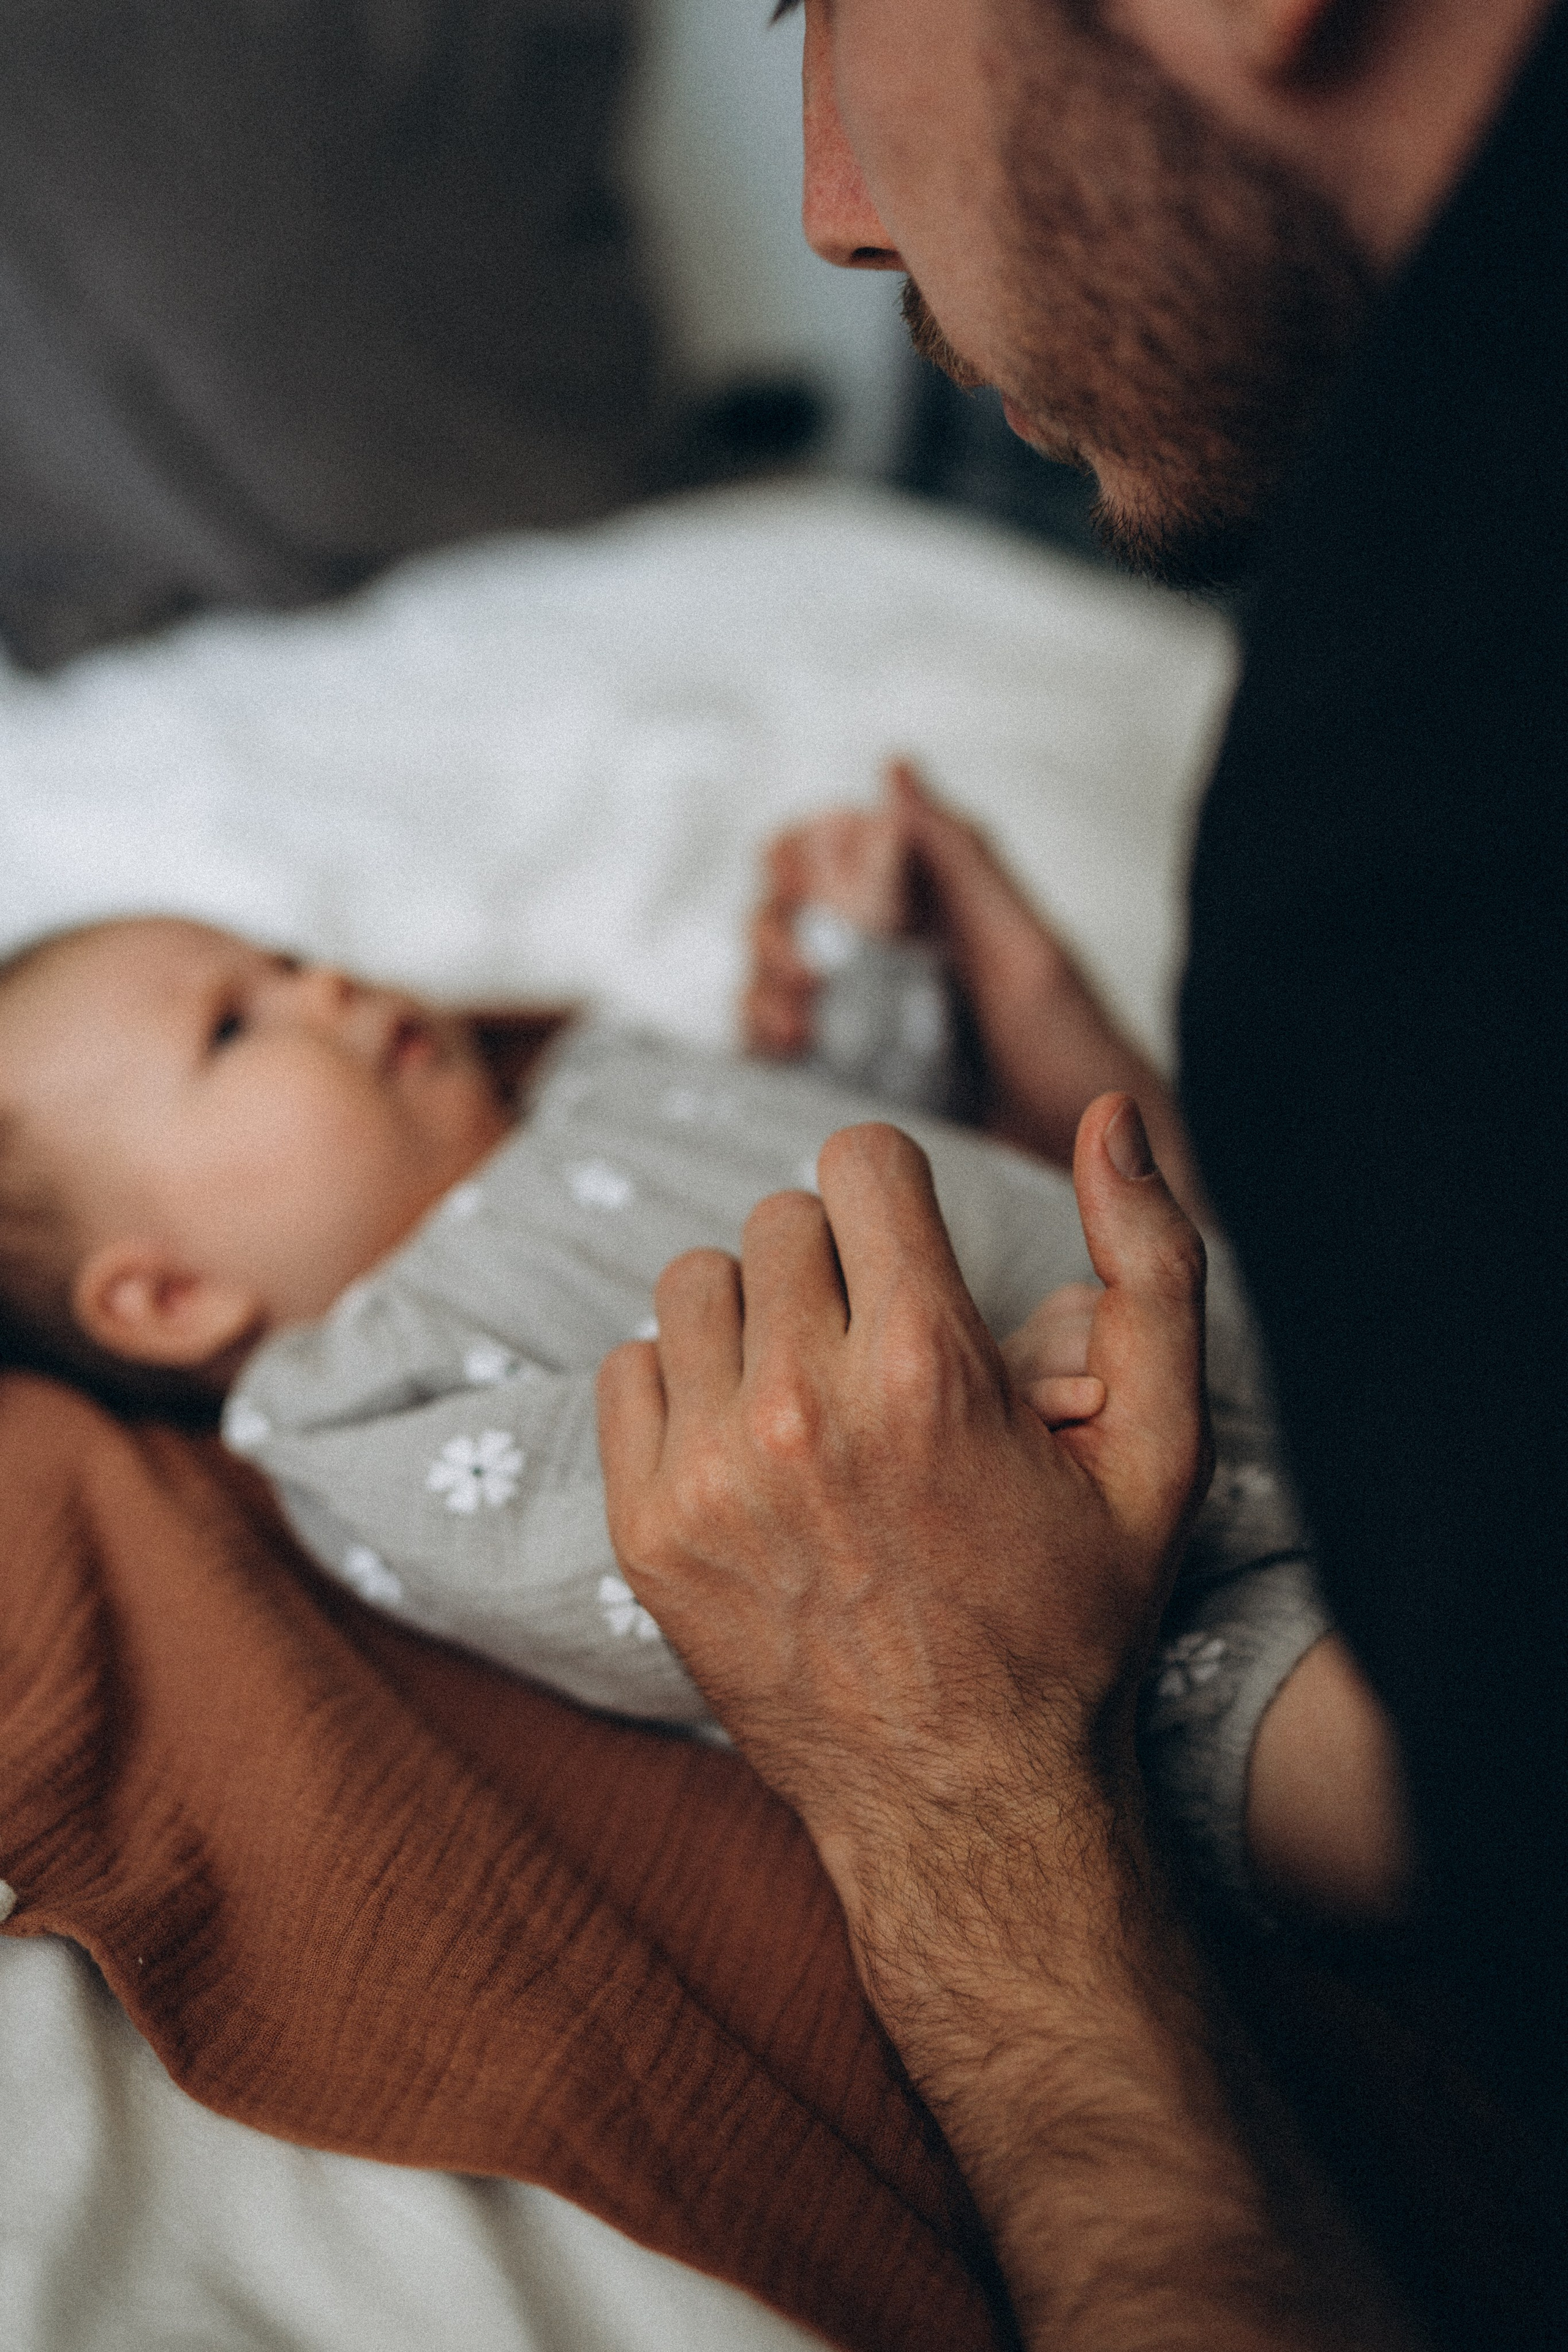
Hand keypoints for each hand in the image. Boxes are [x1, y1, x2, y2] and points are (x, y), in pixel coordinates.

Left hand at [597, 1093, 1211, 1949]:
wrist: (966, 1801)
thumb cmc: (1072, 1622)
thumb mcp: (1163, 1450)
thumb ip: (1154, 1266)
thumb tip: (1115, 1118)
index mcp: (929, 1367)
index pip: (860, 1161)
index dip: (898, 1198)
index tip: (915, 1258)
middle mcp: (803, 1408)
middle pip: (780, 1219)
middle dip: (837, 1264)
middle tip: (881, 1349)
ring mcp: (710, 1474)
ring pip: (695, 1282)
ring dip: (755, 1318)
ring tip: (813, 1394)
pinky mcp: (647, 1530)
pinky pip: (628, 1370)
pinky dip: (682, 1391)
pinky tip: (748, 1448)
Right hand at [745, 761, 1208, 1219]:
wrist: (1104, 1179)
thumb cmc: (1080, 1058)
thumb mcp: (1025, 949)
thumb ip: (959, 859)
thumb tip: (894, 767)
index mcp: (929, 907)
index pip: (830, 851)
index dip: (806, 856)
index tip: (813, 886)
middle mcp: (887, 959)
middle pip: (787, 914)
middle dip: (780, 930)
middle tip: (809, 972)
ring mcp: (863, 1025)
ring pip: (772, 979)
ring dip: (767, 985)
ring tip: (802, 1020)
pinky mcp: (849, 1089)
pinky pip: (777, 1051)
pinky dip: (765, 1039)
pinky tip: (792, 1051)